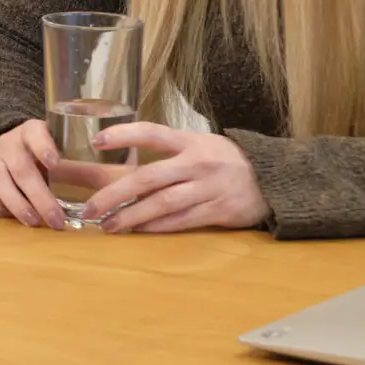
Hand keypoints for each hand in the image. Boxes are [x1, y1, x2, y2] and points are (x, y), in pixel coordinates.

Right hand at [0, 119, 65, 229]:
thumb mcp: (57, 151)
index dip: (44, 147)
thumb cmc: (41, 156)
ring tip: (34, 222)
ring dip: (17, 204)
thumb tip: (97, 201)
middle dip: (40, 197)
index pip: (35, 133)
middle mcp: (7, 143)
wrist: (8, 148)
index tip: (56, 163)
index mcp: (31, 132)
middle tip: (56, 220)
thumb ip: (73, 168)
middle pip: (21, 168)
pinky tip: (9, 216)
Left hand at [80, 123, 271, 232]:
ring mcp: (209, 187)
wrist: (275, 178)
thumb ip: (167, 151)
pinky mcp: (220, 210)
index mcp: (189, 141)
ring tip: (108, 225)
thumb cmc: (225, 160)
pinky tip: (139, 231)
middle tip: (89, 208)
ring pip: (163, 203)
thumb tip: (121, 161)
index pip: (151, 133)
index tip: (97, 142)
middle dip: (115, 194)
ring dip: (132, 217)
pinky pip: (182, 221)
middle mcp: (197, 162)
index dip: (124, 135)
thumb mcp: (199, 144)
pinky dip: (158, 227)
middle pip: (148, 177)